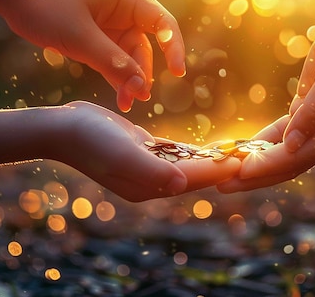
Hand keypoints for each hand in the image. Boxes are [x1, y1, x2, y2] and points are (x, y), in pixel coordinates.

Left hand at [0, 0, 185, 111]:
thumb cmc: (46, 3)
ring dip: (130, 81)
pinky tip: (119, 98)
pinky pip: (114, 62)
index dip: (174, 48)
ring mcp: (110, 27)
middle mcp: (124, 13)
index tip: (177, 73)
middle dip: (143, 73)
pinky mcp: (97, 40)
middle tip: (137, 98)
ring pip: (130, 59)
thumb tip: (141, 87)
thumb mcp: (79, 36)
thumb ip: (112, 62)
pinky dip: (116, 79)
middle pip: (146, 47)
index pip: (163, 24)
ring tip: (126, 104)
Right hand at [60, 101, 238, 201]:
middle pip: (193, 174)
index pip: (191, 178)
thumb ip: (151, 170)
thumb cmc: (90, 139)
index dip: (218, 169)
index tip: (245, 161)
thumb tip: (182, 185)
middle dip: (220, 166)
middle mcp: (150, 181)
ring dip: (210, 159)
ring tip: (238, 151)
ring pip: (187, 164)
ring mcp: (146, 167)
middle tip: (251, 155)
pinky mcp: (143, 151)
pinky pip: (175, 154)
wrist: (63, 127)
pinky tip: (210, 146)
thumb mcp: (121, 153)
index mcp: (147, 186)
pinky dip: (193, 151)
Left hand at [218, 10, 314, 192]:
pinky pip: (280, 134)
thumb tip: (291, 143)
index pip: (298, 155)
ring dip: (254, 163)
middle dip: (255, 175)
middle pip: (287, 163)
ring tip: (224, 173)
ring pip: (282, 153)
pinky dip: (260, 143)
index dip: (268, 165)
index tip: (240, 172)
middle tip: (222, 186)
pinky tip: (240, 150)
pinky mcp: (305, 111)